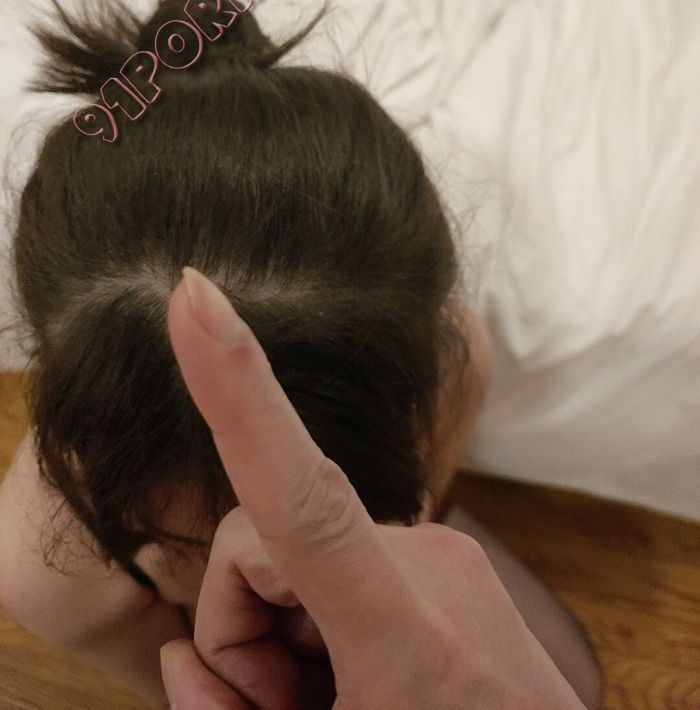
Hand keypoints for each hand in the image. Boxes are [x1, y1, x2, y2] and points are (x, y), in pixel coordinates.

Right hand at [159, 266, 584, 708]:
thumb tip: (185, 655)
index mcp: (405, 632)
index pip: (302, 492)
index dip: (237, 385)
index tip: (196, 293)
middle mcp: (428, 566)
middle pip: (260, 540)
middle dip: (240, 627)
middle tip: (283, 707)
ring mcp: (443, 555)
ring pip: (295, 551)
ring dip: (281, 630)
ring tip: (330, 696)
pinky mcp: (447, 560)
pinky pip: (341, 559)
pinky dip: (322, 619)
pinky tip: (360, 673)